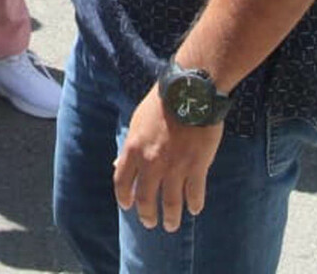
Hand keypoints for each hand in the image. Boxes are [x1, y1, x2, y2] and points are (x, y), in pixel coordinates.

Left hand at [113, 83, 223, 231]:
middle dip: (147, 215)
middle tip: (151, 223)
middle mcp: (151, 163)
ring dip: (171, 218)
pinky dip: (194, 204)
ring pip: (171, 203)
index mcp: (133, 149)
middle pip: (146, 199)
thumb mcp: (137, 121)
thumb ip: (130, 146)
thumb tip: (119, 164)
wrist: (191, 91)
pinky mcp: (197, 166)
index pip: (122, 182)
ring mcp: (175, 167)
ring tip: (172, 226)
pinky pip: (194, 193)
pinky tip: (194, 209)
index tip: (128, 206)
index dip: (125, 198)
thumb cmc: (163, 102)